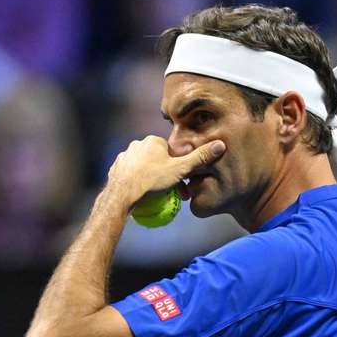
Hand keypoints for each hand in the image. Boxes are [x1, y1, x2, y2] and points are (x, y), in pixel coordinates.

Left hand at [106, 136, 224, 205]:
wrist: (122, 195)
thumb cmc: (152, 181)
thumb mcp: (180, 170)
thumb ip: (199, 158)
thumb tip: (221, 145)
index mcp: (153, 141)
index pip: (171, 153)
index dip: (178, 168)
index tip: (181, 183)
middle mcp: (137, 144)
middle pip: (157, 160)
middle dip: (165, 174)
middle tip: (170, 192)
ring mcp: (124, 156)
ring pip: (143, 167)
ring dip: (150, 178)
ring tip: (155, 195)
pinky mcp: (115, 169)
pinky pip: (130, 175)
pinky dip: (136, 183)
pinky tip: (139, 194)